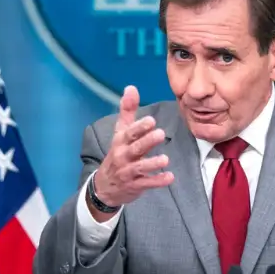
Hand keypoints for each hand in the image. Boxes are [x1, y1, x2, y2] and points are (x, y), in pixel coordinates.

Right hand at [91, 85, 173, 210]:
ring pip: (140, 167)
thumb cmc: (117, 154)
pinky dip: (157, 181)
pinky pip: (146, 184)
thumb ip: (127, 111)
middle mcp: (122, 156)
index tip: (151, 121)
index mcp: (120, 142)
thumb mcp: (120, 132)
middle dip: (147, 141)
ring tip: (165, 159)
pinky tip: (170, 177)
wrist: (105, 186)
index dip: (139, 127)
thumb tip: (131, 87)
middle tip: (161, 134)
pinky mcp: (135, 186)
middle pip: (135, 148)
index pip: (129, 133)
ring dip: (152, 163)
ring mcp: (128, 172)